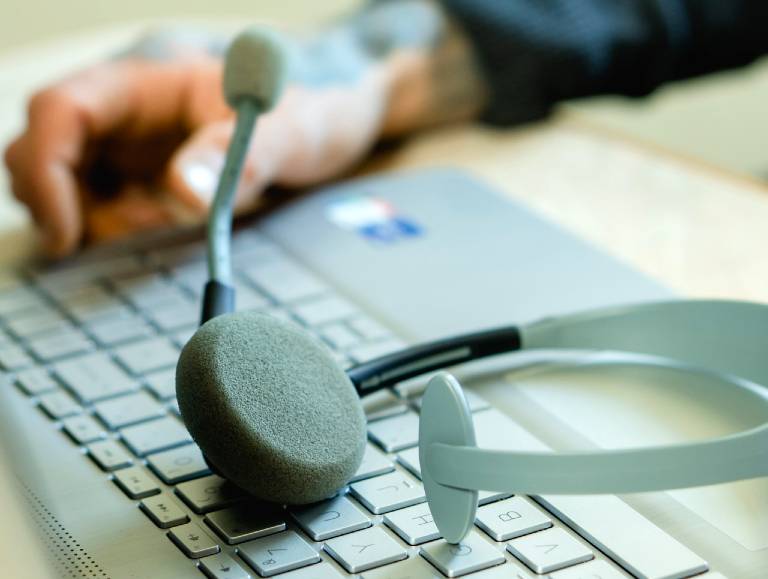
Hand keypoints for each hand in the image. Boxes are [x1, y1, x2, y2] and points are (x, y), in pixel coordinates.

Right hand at [4, 3, 484, 257]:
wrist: (330, 129)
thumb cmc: (311, 115)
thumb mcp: (290, 132)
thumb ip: (242, 155)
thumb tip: (184, 192)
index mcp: (148, 84)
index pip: (61, 109)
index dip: (46, 168)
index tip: (69, 231)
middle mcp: (126, 113)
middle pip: (44, 151)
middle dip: (63, 204)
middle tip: (124, 238)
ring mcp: (129, 146)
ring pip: (65, 187)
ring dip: (96, 222)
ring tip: (165, 227)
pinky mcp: (140, 177)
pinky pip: (98, 208)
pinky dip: (115, 231)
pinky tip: (164, 230)